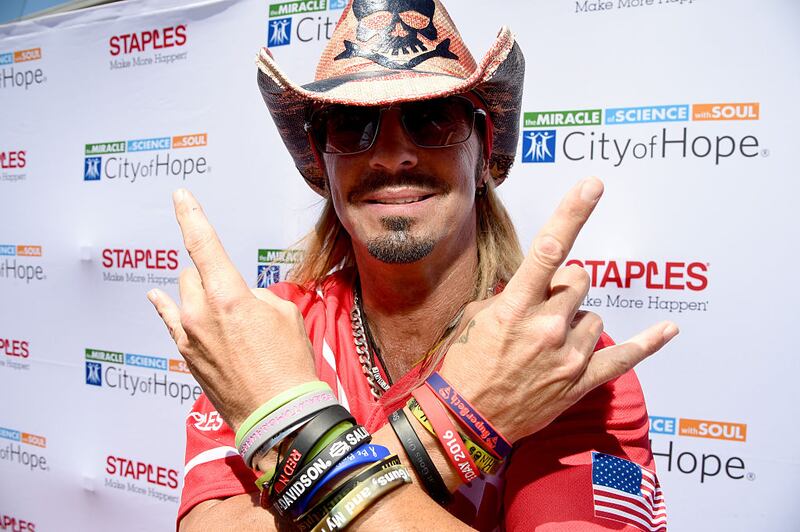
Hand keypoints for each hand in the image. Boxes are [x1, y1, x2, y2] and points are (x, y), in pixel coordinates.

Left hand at [147, 189, 316, 430]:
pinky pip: (172, 320)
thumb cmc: (288, 364)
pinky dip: (170, 308)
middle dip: (212, 274)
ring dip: (200, 294)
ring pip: (184, 296)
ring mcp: (189, 336)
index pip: (203, 244)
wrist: (277, 414)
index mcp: (229, 295)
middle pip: (194, 272)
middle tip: (238, 296)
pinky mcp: (186, 355)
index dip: (190, 215)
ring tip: (220, 310)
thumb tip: (240, 300)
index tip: (180, 195)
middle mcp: (200, 312)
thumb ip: (256, 297)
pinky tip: (158, 298)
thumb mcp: (284, 316)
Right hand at [440, 177, 677, 443]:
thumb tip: (538, 285)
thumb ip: (511, 297)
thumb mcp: (475, 319)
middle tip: (545, 305)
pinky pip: (624, 358)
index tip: (593, 185)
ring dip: (577, 320)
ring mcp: (569, 356)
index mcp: (516, 306)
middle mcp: (548, 326)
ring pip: (594, 316)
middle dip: (566, 285)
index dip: (573, 213)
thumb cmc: (463, 366)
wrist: (463, 420)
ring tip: (550, 343)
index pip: (550, 249)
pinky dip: (647, 343)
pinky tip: (668, 329)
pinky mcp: (581, 381)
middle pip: (581, 280)